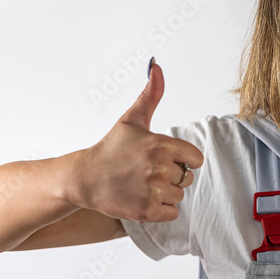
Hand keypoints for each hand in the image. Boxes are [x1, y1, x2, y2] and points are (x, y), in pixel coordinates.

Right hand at [72, 60, 204, 222]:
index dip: (182, 159)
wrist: (84, 178)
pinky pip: (172, 213)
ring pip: (179, 195)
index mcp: (161, 145)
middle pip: (187, 178)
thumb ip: (150, 94)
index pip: (195, 159)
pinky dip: (161, 209)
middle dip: (172, 176)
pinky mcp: (145, 211)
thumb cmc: (111, 148)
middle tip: (147, 172)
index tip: (163, 158)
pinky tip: (143, 198)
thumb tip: (156, 65)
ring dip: (166, 193)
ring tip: (143, 184)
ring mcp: (152, 191)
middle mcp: (159, 168)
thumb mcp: (132, 119)